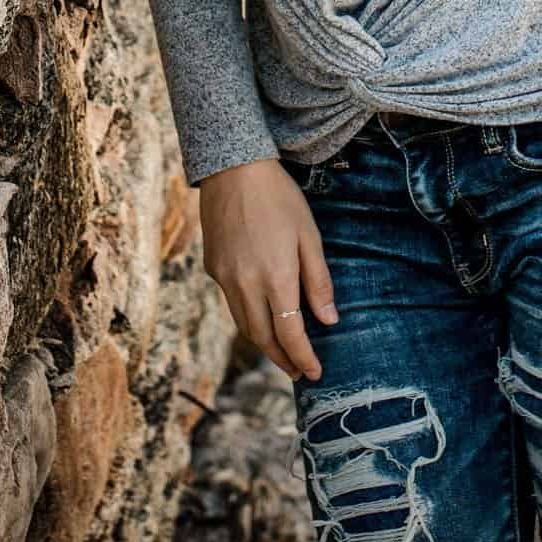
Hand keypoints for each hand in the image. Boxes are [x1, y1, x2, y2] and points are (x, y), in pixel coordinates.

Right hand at [198, 158, 338, 380]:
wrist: (233, 168)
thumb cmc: (279, 197)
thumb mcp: (309, 235)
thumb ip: (318, 281)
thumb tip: (328, 321)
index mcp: (275, 278)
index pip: (290, 335)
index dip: (303, 358)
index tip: (315, 373)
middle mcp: (246, 285)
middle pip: (264, 338)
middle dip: (283, 360)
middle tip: (299, 371)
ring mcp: (225, 278)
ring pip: (244, 325)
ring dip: (264, 344)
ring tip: (282, 352)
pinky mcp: (213, 268)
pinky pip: (232, 304)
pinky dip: (248, 319)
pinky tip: (261, 315)